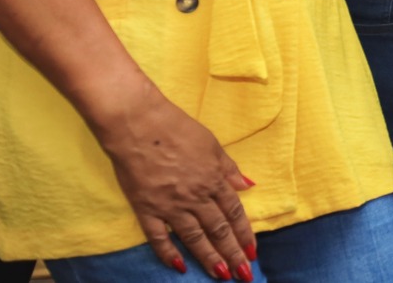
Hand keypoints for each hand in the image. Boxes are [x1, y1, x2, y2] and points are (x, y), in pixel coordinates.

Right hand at [95, 87, 255, 276]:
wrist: (139, 125)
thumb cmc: (177, 129)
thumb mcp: (212, 144)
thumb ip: (229, 169)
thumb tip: (247, 186)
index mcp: (214, 179)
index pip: (234, 213)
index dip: (245, 234)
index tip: (253, 252)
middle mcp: (195, 196)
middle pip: (218, 230)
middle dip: (233, 254)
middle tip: (243, 275)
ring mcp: (170, 205)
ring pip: (194, 238)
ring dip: (209, 258)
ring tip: (221, 275)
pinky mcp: (146, 209)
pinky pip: (159, 238)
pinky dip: (169, 254)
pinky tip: (180, 268)